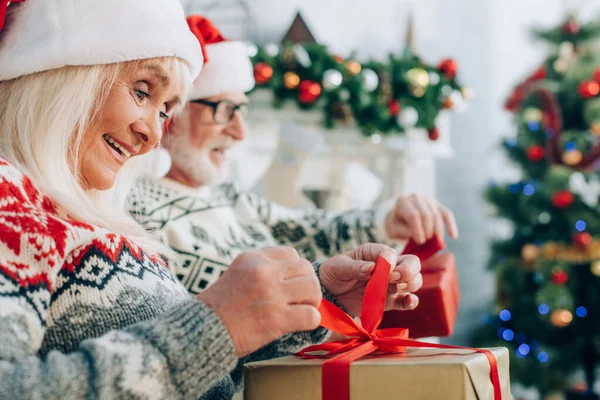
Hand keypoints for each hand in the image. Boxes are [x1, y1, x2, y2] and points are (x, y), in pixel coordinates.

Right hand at [197, 247, 321, 357]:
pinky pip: (310, 315)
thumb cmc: (218, 306)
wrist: (202, 331)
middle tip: (303, 298)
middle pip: (306, 269)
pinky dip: (311, 321)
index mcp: (253, 259)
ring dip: (311, 302)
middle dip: (308, 284)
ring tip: (303, 310)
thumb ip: (260, 268)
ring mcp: (271, 294)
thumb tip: (290, 272)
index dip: (297, 269)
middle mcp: (263, 272)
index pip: (291, 254)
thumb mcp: (236, 273)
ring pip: (313, 289)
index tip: (293, 282)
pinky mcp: (276, 319)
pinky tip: (301, 324)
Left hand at [318, 243, 421, 316]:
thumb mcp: (339, 267)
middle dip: (407, 271)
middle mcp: (387, 266)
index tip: (384, 270)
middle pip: (411, 263)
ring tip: (396, 288)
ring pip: (413, 281)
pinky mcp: (389, 301)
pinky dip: (411, 302)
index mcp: (373, 253)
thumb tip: (371, 268)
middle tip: (393, 279)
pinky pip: (406, 301)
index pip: (390, 253)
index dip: (391, 261)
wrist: (329, 294)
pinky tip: (408, 301)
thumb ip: (354, 267)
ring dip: (410, 284)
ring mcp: (390, 284)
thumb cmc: (334, 273)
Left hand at [385, 193, 458, 243]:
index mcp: (403, 201)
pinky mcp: (437, 204)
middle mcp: (416, 197)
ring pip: (437, 215)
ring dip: (437, 231)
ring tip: (434, 242)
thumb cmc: (396, 224)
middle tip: (426, 242)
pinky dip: (451, 225)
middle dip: (428, 231)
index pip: (414, 215)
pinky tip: (453, 236)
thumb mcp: (394, 228)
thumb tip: (421, 237)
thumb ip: (405, 231)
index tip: (420, 242)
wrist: (399, 215)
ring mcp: (428, 199)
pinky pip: (446, 214)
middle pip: (427, 215)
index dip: (418, 230)